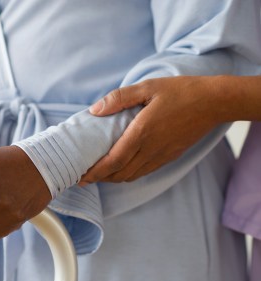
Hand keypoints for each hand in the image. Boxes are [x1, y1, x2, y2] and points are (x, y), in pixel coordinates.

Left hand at [80, 76, 222, 183]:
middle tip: (83, 176)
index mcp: (142, 133)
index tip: (80, 175)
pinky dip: (128, 174)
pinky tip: (120, 168)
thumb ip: (119, 98)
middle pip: (119, 174)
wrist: (215, 102)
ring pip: (131, 176)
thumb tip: (94, 110)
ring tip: (98, 174)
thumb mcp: (147, 87)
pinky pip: (144, 172)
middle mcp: (151, 149)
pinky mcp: (169, 157)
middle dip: (99, 178)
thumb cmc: (180, 92)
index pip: (113, 161)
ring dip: (112, 178)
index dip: (95, 172)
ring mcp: (161, 156)